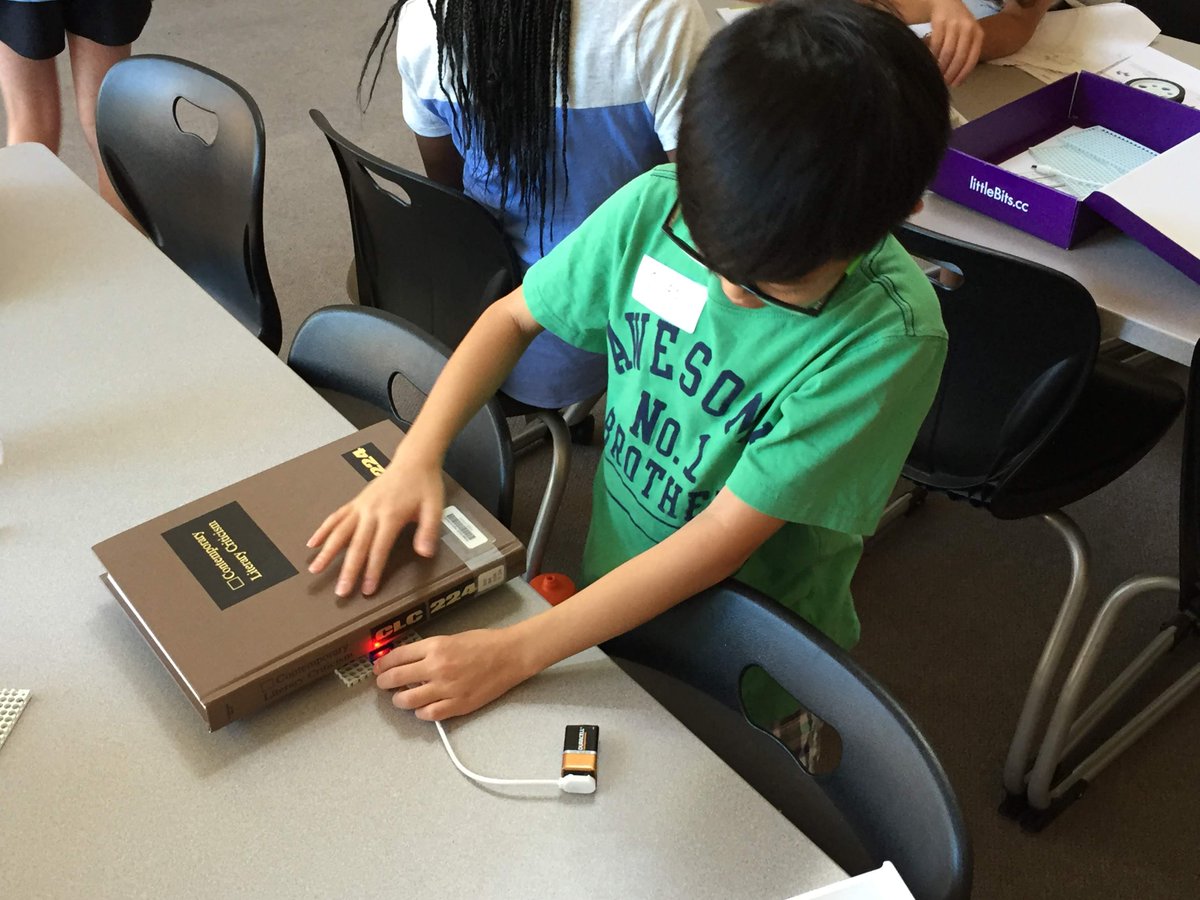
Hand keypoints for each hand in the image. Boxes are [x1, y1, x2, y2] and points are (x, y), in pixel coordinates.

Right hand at [307, 447, 444, 596]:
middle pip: (356, 545)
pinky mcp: (356, 502)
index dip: (372, 570)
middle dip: (348, 570)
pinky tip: (312, 543)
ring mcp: (361, 506)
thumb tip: (424, 553)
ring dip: (326, 551)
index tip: (366, 590)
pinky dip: (323, 530)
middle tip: (340, 592)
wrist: (414, 460)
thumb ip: (429, 531)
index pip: (379, 548)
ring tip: (315, 569)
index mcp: (391, 515)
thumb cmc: (425, 486)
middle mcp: (371, 512)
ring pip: (339, 531)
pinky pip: (336, 517)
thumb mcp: (435, 508)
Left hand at [374, 628, 534, 719]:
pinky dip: (420, 712)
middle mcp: (437, 668)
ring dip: (399, 700)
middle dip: (384, 682)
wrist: (511, 655)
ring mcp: (447, 688)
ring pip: (408, 700)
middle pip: (396, 678)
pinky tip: (421, 708)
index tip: (378, 667)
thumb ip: (429, 650)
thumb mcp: (452, 638)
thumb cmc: (484, 643)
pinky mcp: (458, 705)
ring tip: (400, 698)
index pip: (397, 656)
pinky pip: (429, 714)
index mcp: (435, 646)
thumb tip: (407, 661)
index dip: (382, 663)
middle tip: (383, 683)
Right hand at [927, 0, 983, 86]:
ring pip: (947, 52)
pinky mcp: (940, 22)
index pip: (972, 58)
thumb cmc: (956, 24)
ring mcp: (954, 24)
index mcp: (978, 33)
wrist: (945, 2)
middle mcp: (968, 28)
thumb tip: (958, 77)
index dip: (963, 73)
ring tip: (936, 75)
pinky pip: (935, 45)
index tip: (955, 84)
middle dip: (951, 72)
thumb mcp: (967, 35)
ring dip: (941, 67)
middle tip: (943, 82)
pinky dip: (932, 56)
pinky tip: (929, 63)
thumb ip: (966, 51)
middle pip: (959, 56)